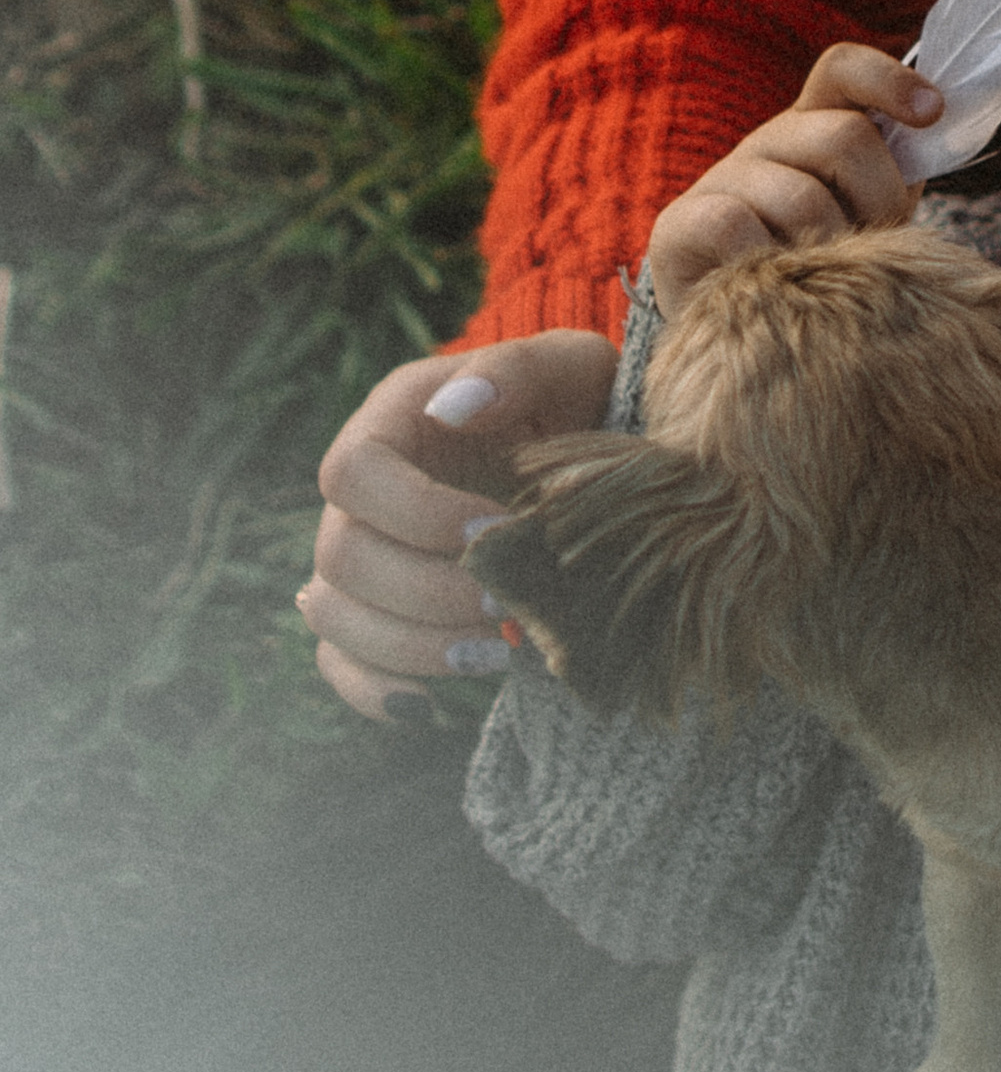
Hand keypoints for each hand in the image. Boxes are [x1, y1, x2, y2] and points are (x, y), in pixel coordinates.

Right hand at [299, 331, 621, 719]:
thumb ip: (517, 369)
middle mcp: (363, 493)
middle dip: (426, 592)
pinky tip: (433, 704)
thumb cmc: (582, 404)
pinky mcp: (378, 611)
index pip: (353, 472)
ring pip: (333, 616)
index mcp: (395, 422)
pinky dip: (375, 690)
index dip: (414, 513)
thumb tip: (456, 408)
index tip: (494, 531)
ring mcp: (364, 555)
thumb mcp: (571, 367)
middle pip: (341, 555)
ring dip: (411, 646)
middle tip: (509, 607)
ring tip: (498, 652)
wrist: (595, 463)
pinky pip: (340, 662)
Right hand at [647, 43, 941, 314]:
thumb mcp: (867, 216)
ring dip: (830, 246)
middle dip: (879, 198)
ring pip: (800, 195)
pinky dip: (769, 260)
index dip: (890, 80)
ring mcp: (724, 178)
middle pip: (844, 137)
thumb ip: (898, 175)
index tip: (933, 112)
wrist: (738, 327)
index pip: (844, 69)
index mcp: (816, 125)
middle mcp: (770, 141)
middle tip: (875, 244)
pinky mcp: (683, 222)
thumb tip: (944, 131)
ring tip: (827, 279)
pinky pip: (736, 225)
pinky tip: (776, 286)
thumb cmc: (821, 267)